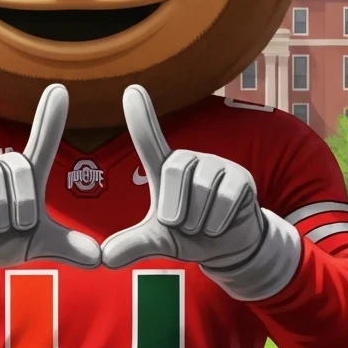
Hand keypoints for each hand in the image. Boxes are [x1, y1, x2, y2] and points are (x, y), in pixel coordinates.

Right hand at [0, 83, 99, 276]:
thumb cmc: (3, 240)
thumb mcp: (38, 244)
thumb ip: (67, 247)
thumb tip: (98, 259)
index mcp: (28, 177)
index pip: (43, 142)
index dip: (50, 117)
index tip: (59, 90)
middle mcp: (5, 168)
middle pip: (23, 173)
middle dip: (23, 207)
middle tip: (15, 227)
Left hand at [101, 86, 266, 271]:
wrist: (230, 249)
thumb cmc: (190, 235)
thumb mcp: (159, 242)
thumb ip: (134, 245)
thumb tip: (106, 258)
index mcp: (166, 169)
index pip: (151, 138)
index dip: (141, 115)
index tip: (131, 89)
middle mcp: (191, 159)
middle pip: (174, 171)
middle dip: (175, 209)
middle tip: (183, 224)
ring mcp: (218, 165)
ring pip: (200, 190)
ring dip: (197, 221)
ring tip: (203, 224)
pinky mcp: (241, 177)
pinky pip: (224, 200)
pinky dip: (216, 223)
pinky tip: (220, 225)